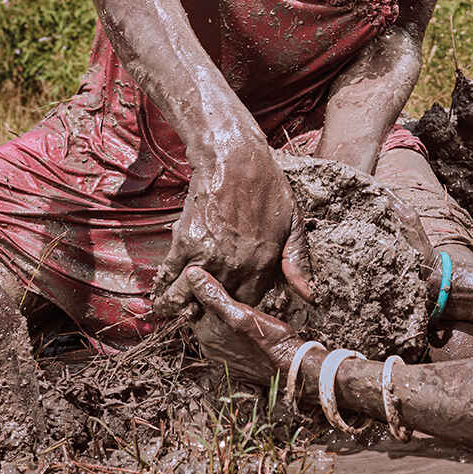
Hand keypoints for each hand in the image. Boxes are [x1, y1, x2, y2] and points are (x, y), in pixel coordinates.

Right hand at [151, 139, 311, 318]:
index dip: (237, 308)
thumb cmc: (267, 186)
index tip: (228, 306)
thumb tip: (310, 298)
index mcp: (264, 263)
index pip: (249, 304)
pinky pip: (170, 275)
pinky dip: (164, 286)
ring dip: (178, 306)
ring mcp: (209, 255)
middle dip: (207, 313)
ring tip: (173, 309)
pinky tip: (161, 292)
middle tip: (198, 315)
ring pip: (187, 298)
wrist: (234, 158)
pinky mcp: (186, 242)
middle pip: (216, 307)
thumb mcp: (293, 221)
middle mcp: (236, 265)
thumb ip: (297, 261)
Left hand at [178, 266, 303, 382]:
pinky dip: (228, 321)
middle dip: (208, 298)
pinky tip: (240, 312)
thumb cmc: (269, 340)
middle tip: (219, 277)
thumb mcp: (241, 313)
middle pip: (201, 314)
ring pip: (214, 323)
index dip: (196, 287)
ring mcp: (221, 353)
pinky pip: (224, 334)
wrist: (290, 367)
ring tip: (231, 291)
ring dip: (220, 309)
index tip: (204, 270)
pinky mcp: (233, 357)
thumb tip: (191, 274)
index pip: (190, 305)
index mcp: (207, 334)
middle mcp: (210, 345)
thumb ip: (214, 295)